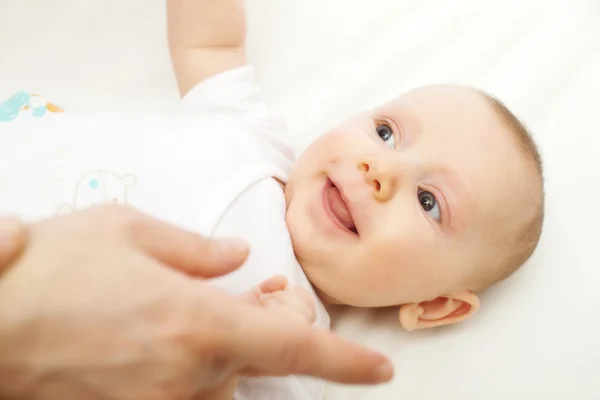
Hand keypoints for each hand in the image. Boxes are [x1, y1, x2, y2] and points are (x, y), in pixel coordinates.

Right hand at [0, 205, 391, 399]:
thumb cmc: (57, 264)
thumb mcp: (133, 230)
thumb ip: (199, 251)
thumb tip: (238, 260)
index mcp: (200, 324)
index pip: (295, 348)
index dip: (345, 361)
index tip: (380, 369)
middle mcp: (188, 375)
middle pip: (260, 363)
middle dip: (271, 331)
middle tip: (261, 296)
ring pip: (222, 381)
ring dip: (228, 349)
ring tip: (199, 308)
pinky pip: (186, 392)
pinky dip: (196, 365)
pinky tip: (167, 333)